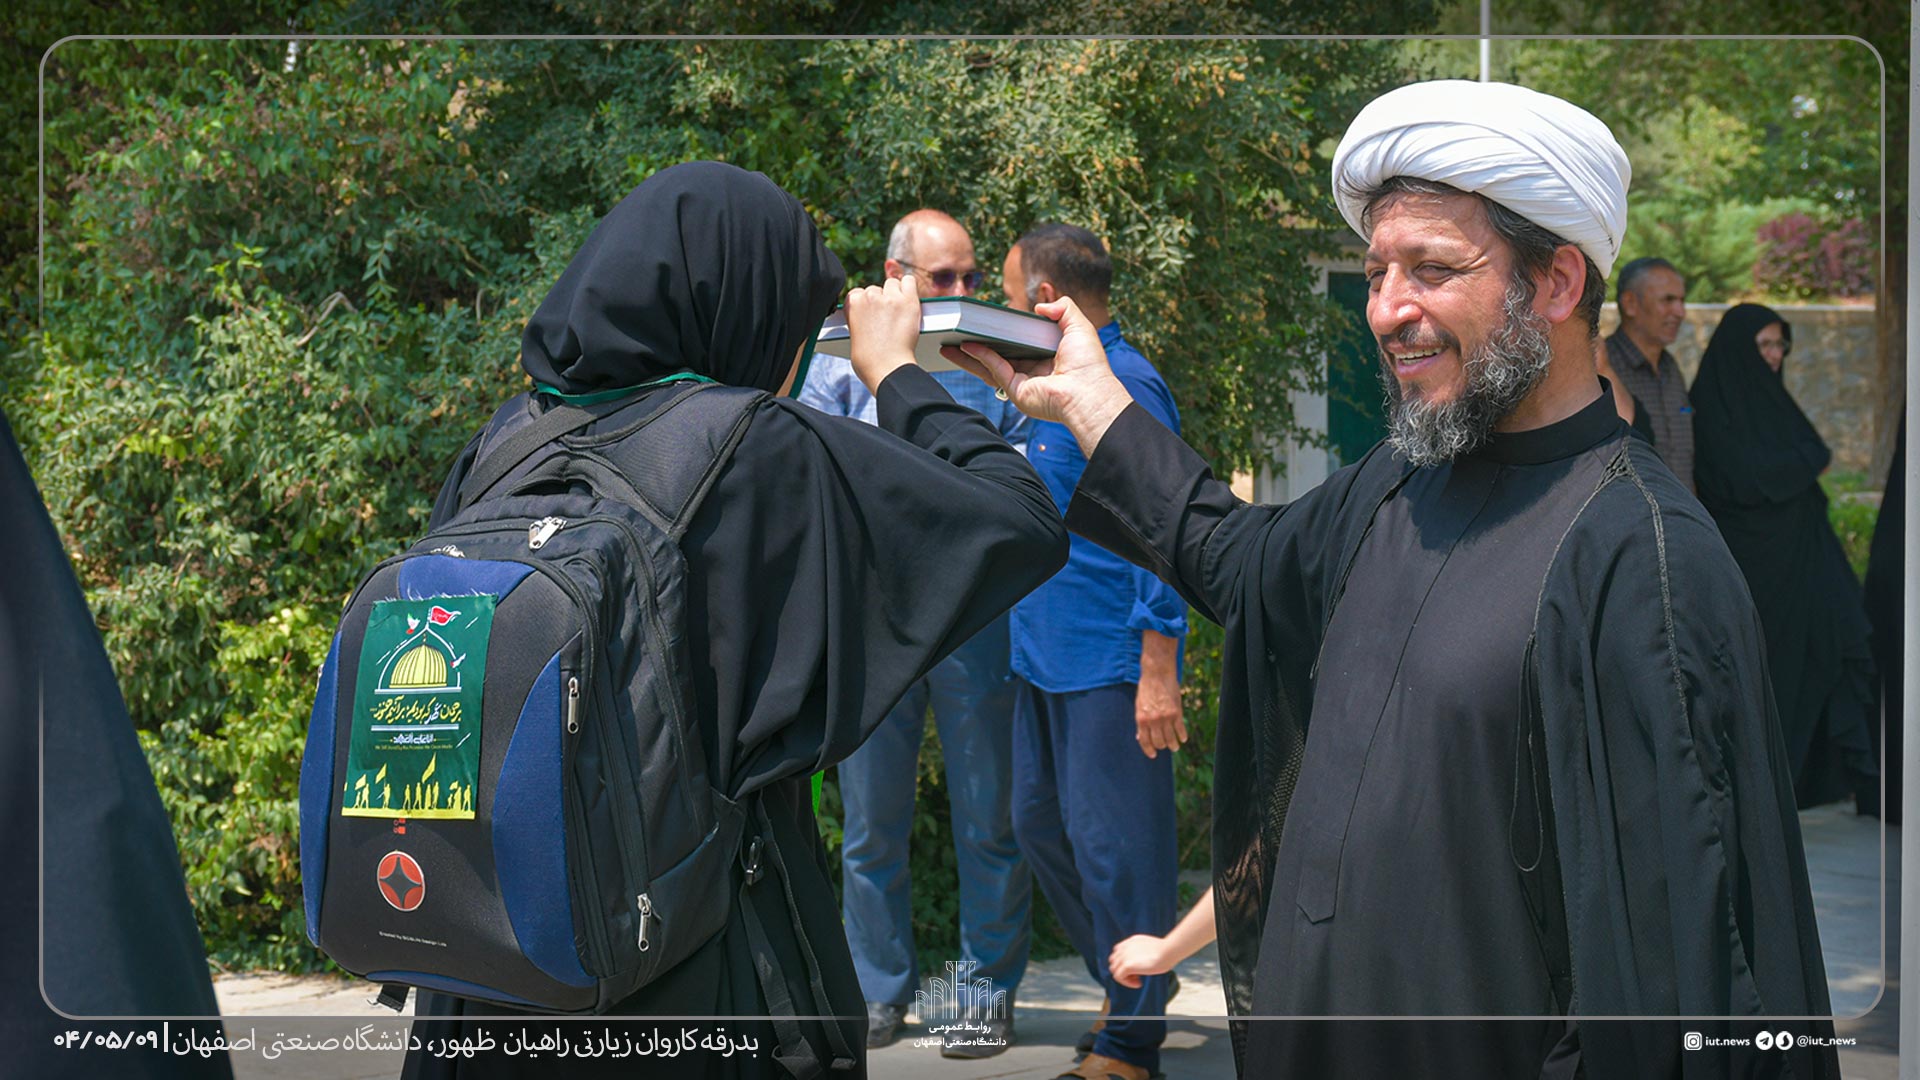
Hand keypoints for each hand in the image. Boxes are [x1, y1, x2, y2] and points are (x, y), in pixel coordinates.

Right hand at [844, 271, 921, 392]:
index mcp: (852, 303)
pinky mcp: (908, 301)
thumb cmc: (869, 359)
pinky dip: (910, 288)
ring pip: (893, 284)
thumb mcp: (854, 334)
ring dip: (895, 294)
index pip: (859, 293)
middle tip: (886, 318)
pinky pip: (909, 281)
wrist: (886, 368)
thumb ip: (859, 317)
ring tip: (898, 311)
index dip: (867, 304)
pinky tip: (909, 299)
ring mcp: (889, 297)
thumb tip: (868, 314)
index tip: (871, 314)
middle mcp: (869, 296)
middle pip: (876, 289)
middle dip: (881, 301)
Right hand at [940, 296, 1133, 454]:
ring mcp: (1022, 381)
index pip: (1021, 340)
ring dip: (967, 354)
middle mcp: (1033, 369)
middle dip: (977, 343)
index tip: (988, 320)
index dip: (1004, 330)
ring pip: (989, 364)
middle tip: (959, 331)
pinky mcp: (1015, 390)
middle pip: (999, 352)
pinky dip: (978, 357)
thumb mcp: (1079, 325)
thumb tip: (1040, 307)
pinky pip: (993, 369)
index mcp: (1047, 354)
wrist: (1088, 392)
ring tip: (946, 342)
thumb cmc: (1088, 363)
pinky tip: (963, 346)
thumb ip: (1062, 308)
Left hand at [1108, 933, 1172, 988]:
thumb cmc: (1166, 951)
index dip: (1124, 962)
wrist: (1168, 951)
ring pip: (1114, 970)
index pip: (1117, 952)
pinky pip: (1118, 977)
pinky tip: (1139, 983)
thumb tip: (1143, 961)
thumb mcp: (1150, 947)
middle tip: (1137, 975)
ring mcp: (1124, 956)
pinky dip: (1127, 983)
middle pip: (1114, 961)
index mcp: (1130, 941)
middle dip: (1123, 970)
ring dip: (1124, 977)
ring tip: (1138, 980)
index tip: (1136, 968)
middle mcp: (1124, 947)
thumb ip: (1142, 951)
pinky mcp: (1126, 965)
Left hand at [1134, 670, 1186, 758]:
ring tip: (1175, 746)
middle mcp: (1153, 721)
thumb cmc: (1146, 689)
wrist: (1157, 674)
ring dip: (1173, 745)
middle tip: (1165, 746)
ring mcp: (1166, 718)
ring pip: (1170, 739)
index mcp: (1141, 719)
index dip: (1149, 750)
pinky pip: (1180, 730)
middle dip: (1162, 746)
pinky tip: (1183, 738)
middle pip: (1159, 742)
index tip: (1153, 755)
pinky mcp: (1177, 713)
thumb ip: (1140, 722)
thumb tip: (1139, 737)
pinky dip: (1182, 736)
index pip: (1145, 741)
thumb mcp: (1139, 706)